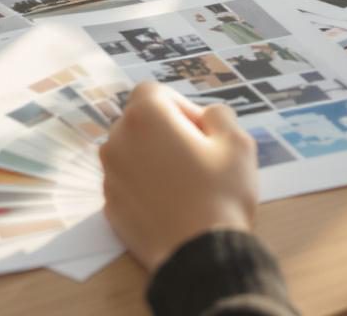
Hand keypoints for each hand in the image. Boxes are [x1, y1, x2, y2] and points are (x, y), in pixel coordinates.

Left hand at [100, 82, 257, 271]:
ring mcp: (110, 175)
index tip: (201, 132)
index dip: (181, 107)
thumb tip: (206, 115)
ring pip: (131, 152)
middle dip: (165, 131)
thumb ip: (219, 115)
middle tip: (197, 157)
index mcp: (145, 116)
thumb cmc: (220, 195)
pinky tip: (171, 204)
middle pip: (140, 122)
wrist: (198, 255)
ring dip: (153, 158)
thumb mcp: (237, 143)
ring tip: (185, 183)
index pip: (154, 91)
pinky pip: (128, 182)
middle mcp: (117, 140)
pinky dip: (145, 185)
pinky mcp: (109, 206)